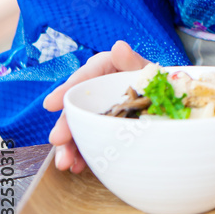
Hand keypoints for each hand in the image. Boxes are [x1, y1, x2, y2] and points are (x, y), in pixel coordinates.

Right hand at [43, 40, 149, 172]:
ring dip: (69, 146)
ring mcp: (95, 111)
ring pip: (77, 127)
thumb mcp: (143, 67)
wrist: (164, 99)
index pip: (82, 77)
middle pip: (75, 107)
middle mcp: (93, 90)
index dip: (64, 90)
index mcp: (102, 69)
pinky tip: (79, 167)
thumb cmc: (151, 78)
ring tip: (66, 163)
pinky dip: (83, 155)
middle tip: (57, 140)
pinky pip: (87, 140)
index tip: (50, 104)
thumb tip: (119, 46)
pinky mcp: (99, 128)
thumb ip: (130, 60)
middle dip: (65, 125)